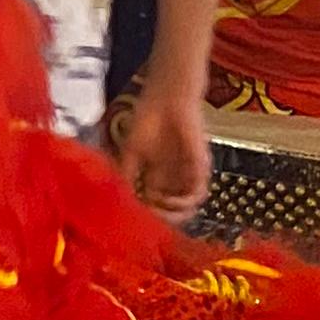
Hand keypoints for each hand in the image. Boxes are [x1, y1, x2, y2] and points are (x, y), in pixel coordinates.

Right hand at [110, 82, 212, 217]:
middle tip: (148, 219)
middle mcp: (174, 176)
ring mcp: (188, 173)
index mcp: (158, 173)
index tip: (133, 215)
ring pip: (187, 205)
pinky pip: (198, 193)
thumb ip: (127, 174)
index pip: (154, 202)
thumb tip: (119, 198)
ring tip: (158, 211)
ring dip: (173, 214)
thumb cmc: (148, 118)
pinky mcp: (201, 167)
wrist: (167, 99)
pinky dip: (183, 203)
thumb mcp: (130, 151)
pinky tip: (168, 200)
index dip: (146, 212)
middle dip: (160, 218)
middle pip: (172, 208)